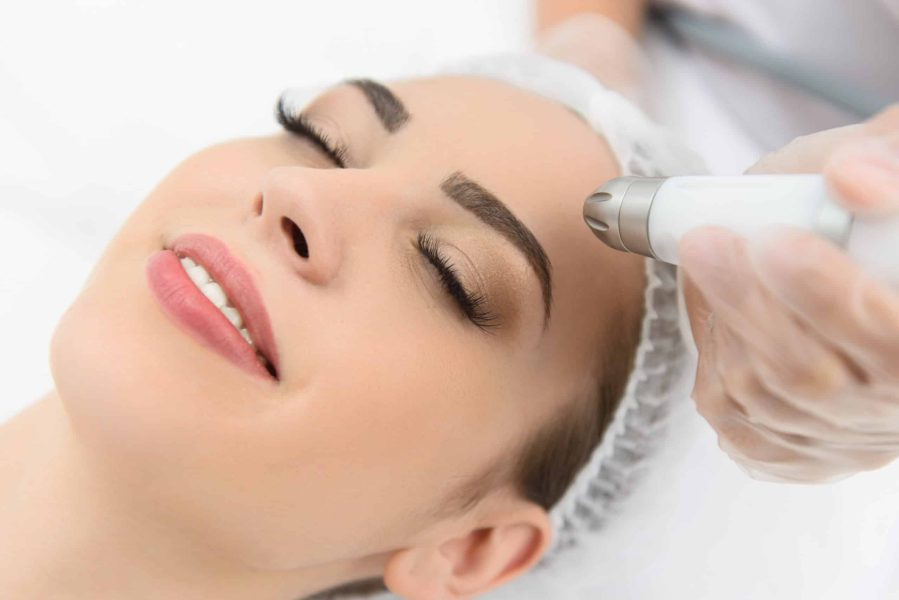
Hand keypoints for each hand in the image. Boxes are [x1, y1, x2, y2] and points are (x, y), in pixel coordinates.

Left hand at [679, 105, 898, 482]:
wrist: (861, 275)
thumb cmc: (872, 226)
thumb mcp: (890, 168)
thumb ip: (885, 158)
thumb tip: (851, 176)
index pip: (886, 338)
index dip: (826, 294)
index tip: (774, 241)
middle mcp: (890, 400)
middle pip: (805, 374)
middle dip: (745, 301)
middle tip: (706, 242)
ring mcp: (843, 434)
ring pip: (761, 395)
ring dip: (722, 325)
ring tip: (709, 259)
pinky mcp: (798, 448)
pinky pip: (735, 420)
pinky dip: (713, 365)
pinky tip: (720, 319)